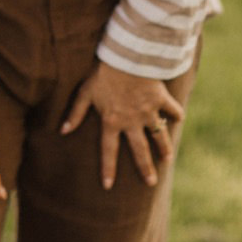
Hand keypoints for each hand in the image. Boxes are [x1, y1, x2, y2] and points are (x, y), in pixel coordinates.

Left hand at [61, 61, 183, 188]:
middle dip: (145, 168)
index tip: (108, 186)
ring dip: (164, 148)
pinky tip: (179, 119)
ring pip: (159, 135)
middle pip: (139, 150)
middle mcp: (132, 121)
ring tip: (167, 159)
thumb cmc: (103, 72)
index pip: (109, 150)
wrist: (126, 56)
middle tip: (151, 183)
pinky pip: (172, 110)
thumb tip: (62, 131)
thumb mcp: (86, 91)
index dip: (107, 168)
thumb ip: (76, 112)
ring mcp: (148, 111)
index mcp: (112, 121)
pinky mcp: (160, 99)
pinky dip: (176, 114)